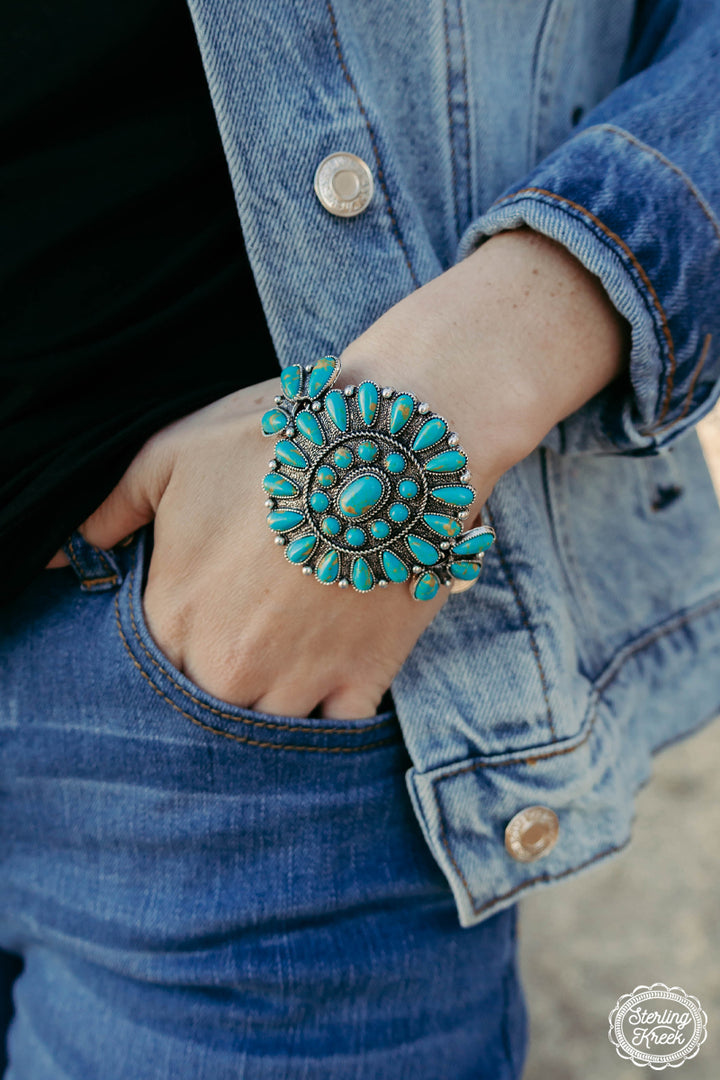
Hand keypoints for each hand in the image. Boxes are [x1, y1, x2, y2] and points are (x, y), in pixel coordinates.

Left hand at [48, 380, 454, 718]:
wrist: (388, 445)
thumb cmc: (273, 445)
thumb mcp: (170, 458)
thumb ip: (108, 512)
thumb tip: (59, 558)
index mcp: (176, 616)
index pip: (152, 669)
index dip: (176, 646)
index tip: (204, 618)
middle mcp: (229, 665)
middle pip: (208, 706)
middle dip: (221, 679)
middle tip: (250, 636)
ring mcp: (298, 680)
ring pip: (268, 728)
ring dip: (272, 701)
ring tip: (289, 656)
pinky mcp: (362, 678)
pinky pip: (337, 732)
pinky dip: (331, 717)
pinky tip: (331, 682)